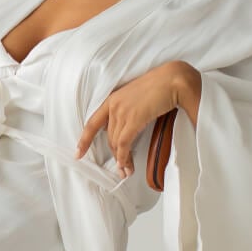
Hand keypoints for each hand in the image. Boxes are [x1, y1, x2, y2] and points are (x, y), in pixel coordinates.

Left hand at [74, 61, 195, 179]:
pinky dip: (124, 157)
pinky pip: (124, 143)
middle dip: (114, 156)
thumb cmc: (161, 86)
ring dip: (122, 160)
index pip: (93, 123)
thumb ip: (129, 110)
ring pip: (115, 143)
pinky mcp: (133, 119)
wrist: (173, 79)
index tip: (78, 153)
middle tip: (122, 169)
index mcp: (112, 99)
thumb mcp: (138, 98)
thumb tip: (130, 128)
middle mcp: (113, 105)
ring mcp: (122, 112)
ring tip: (127, 171)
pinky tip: (126, 165)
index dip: (84, 140)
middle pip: (108, 137)